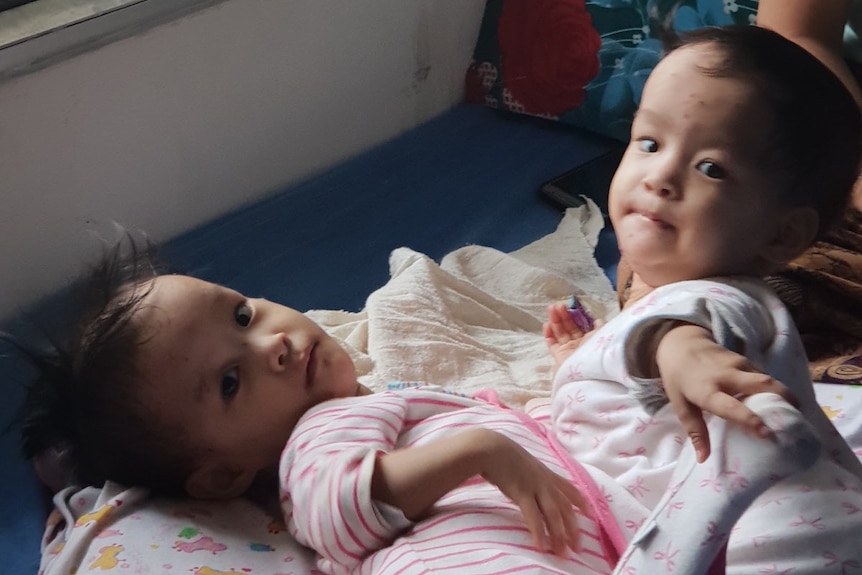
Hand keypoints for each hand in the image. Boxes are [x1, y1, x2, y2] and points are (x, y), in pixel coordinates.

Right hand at [373, 428, 584, 554]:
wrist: (488, 447)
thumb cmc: (499, 452)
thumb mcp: (521, 460)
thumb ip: (527, 471)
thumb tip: (525, 479)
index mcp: (545, 472)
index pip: (569, 488)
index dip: (581, 501)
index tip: (590, 513)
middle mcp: (544, 480)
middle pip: (565, 507)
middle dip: (573, 529)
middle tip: (578, 548)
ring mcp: (534, 486)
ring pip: (553, 514)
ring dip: (559, 535)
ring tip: (563, 553)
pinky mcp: (522, 493)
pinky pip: (534, 517)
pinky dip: (539, 532)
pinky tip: (541, 546)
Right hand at [543, 303, 600, 371]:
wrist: (590, 371)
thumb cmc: (598, 352)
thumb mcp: (602, 336)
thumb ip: (600, 328)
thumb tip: (598, 320)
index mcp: (589, 340)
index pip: (580, 326)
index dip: (574, 316)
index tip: (570, 306)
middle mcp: (579, 345)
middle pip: (568, 327)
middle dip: (563, 315)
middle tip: (558, 306)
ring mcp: (568, 350)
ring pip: (559, 333)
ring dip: (555, 321)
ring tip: (551, 309)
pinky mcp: (559, 356)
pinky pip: (552, 344)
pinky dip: (548, 335)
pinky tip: (547, 325)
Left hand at [656, 323, 793, 462]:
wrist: (681, 344)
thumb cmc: (679, 379)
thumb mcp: (681, 405)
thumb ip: (695, 431)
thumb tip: (704, 459)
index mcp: (707, 391)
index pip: (730, 406)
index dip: (749, 420)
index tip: (767, 434)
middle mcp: (726, 376)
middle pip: (761, 384)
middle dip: (783, 400)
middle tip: (798, 421)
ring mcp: (738, 365)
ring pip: (767, 378)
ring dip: (784, 394)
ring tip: (798, 414)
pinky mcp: (745, 360)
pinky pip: (764, 375)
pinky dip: (776, 388)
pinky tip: (784, 402)